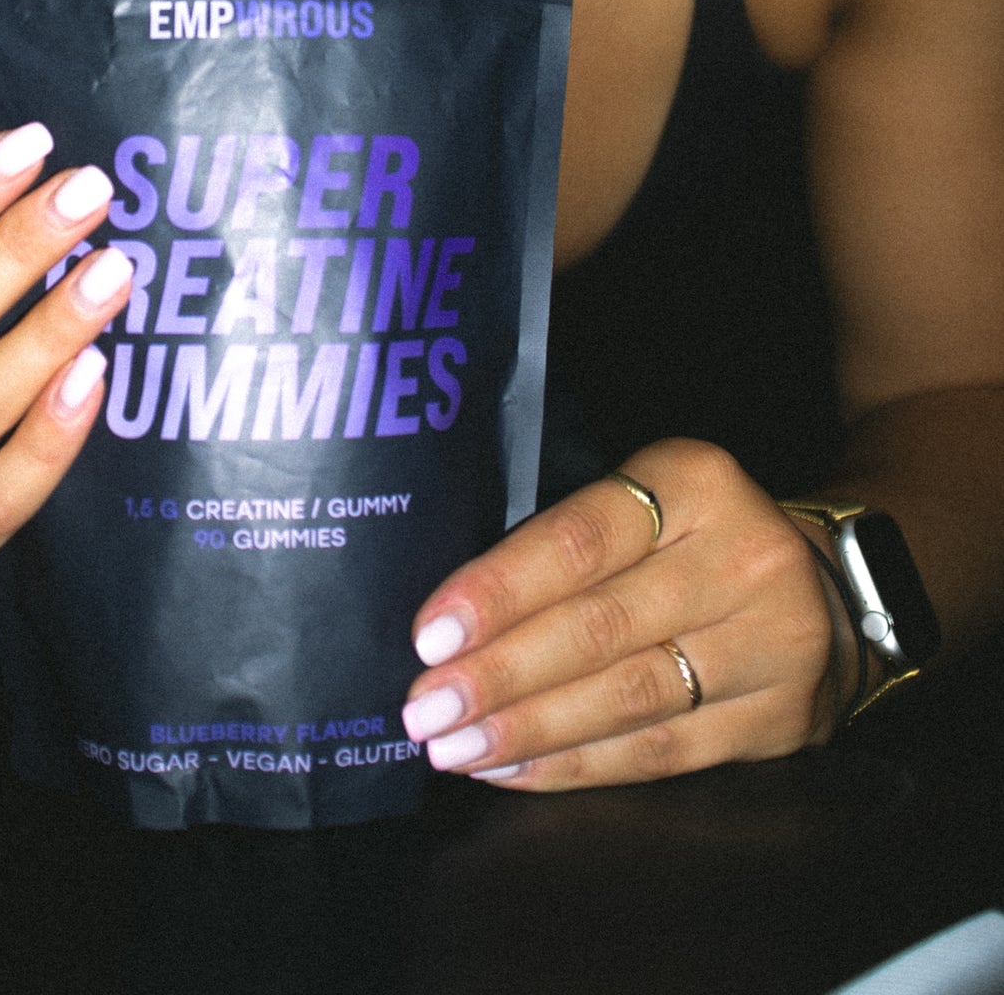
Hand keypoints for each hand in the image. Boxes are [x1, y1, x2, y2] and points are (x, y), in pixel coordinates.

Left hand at [400, 439, 856, 788]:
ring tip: (456, 747)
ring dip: (528, 730)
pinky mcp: (777, 720)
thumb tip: (452, 616)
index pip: (580, 539)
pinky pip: (659, 752)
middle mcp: (741, 558)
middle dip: (499, 675)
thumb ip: (565, 538)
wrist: (829, 586)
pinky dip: (578, 766)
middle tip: (425, 708)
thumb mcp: (647, 497)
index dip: (501, 590)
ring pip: (628, 698)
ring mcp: (770, 643)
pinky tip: (516, 770)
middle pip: (600, 627)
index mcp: (694, 482)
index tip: (431, 633)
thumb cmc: (694, 537)